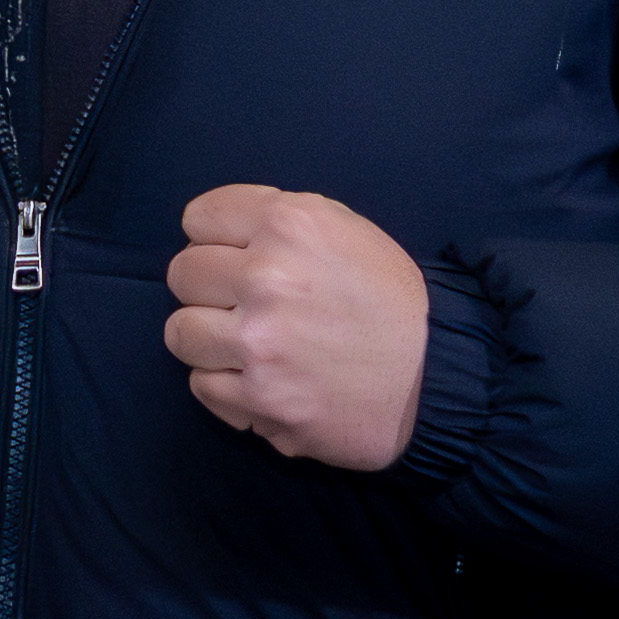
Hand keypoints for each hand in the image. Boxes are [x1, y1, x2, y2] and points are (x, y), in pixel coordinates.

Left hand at [162, 184, 428, 471]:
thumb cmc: (391, 302)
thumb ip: (276, 222)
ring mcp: (258, 343)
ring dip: (210, 340)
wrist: (438, 380)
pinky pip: (201, 385)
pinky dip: (227, 386)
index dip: (217, 239)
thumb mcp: (345, 231)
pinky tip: (263, 380)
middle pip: (183, 274)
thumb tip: (209, 232)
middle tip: (247, 305)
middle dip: (210, 289)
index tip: (237, 257)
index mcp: (290, 224)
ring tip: (252, 346)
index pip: (200, 219)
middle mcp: (267, 277)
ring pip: (180, 332)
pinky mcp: (260, 400)